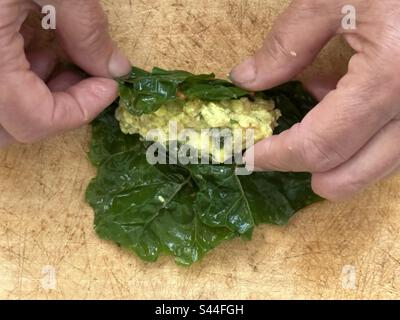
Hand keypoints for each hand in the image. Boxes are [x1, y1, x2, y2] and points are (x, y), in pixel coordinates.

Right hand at [0, 0, 130, 147]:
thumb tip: (116, 67)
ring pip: (3, 107)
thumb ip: (85, 27)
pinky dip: (20, 70)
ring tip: (65, 57)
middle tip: (89, 80)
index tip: (109, 87)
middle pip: (14, 124)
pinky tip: (35, 42)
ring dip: (40, 91)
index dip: (80, 109)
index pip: (34, 119)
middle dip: (59, 107)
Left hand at [231, 0, 399, 200]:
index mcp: (389, 80)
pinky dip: (362, 138)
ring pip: (374, 168)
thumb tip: (246, 79)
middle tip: (275, 150)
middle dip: (305, 172)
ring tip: (311, 113)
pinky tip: (344, 99)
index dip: (276, 157)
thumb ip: (286, 44)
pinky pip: (393, 146)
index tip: (248, 155)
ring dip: (335, 156)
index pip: (318, 146)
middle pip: (348, 176)